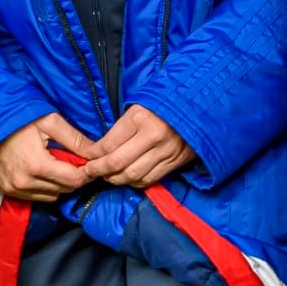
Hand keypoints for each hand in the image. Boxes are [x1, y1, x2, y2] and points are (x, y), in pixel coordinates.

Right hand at [0, 112, 92, 201]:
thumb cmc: (17, 120)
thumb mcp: (48, 121)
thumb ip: (74, 138)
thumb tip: (96, 152)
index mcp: (37, 165)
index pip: (74, 180)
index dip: (86, 172)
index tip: (88, 163)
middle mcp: (25, 182)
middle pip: (64, 189)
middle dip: (74, 177)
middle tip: (75, 162)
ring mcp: (14, 189)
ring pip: (52, 196)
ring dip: (59, 184)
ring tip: (58, 166)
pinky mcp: (6, 191)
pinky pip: (36, 197)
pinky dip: (44, 188)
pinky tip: (43, 172)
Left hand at [79, 105, 195, 188]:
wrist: (199, 107)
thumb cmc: (164, 104)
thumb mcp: (139, 107)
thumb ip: (121, 128)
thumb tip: (100, 149)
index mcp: (140, 118)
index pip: (108, 144)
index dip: (93, 154)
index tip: (86, 158)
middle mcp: (153, 137)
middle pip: (117, 163)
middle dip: (99, 170)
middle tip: (89, 172)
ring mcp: (166, 152)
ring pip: (132, 175)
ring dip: (115, 179)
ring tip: (107, 176)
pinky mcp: (175, 162)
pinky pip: (149, 179)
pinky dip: (134, 182)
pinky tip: (127, 178)